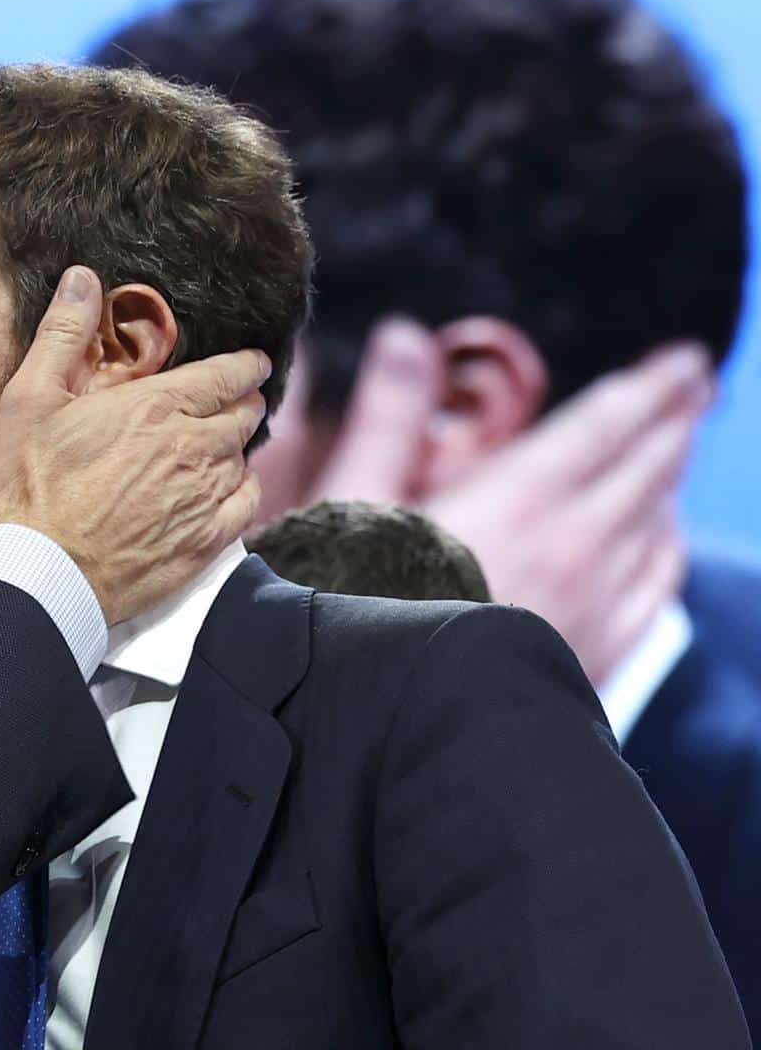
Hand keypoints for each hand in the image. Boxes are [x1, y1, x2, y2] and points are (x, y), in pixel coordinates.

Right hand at [0, 266, 270, 623]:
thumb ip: (63, 335)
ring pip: (245, 457)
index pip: (230, 372)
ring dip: (233, 448)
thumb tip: (83, 278)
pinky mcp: (207, 541)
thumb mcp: (31, 400)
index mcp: (157, 406)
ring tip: (211, 450)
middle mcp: (194, 447)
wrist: (44, 573)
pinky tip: (218, 492)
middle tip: (228, 403)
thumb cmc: (31, 485)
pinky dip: (239, 490)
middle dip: (242, 402)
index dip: (244, 365)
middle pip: (246, 412)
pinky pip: (247, 502)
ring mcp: (205, 496)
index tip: (248, 364)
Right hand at [307, 319, 711, 683]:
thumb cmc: (354, 603)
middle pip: (646, 467)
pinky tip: (661, 539)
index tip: (684, 360)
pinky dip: (667, 548)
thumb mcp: (353, 499)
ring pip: (657, 523)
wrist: (392, 715)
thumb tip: (404, 334)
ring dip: (671, 479)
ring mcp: (594, 603)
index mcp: (517, 495)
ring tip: (675, 451)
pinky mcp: (593, 653)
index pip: (606, 423)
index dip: (651, 386)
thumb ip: (388, 416)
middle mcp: (573, 543)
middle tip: (695, 387)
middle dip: (675, 420)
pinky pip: (657, 586)